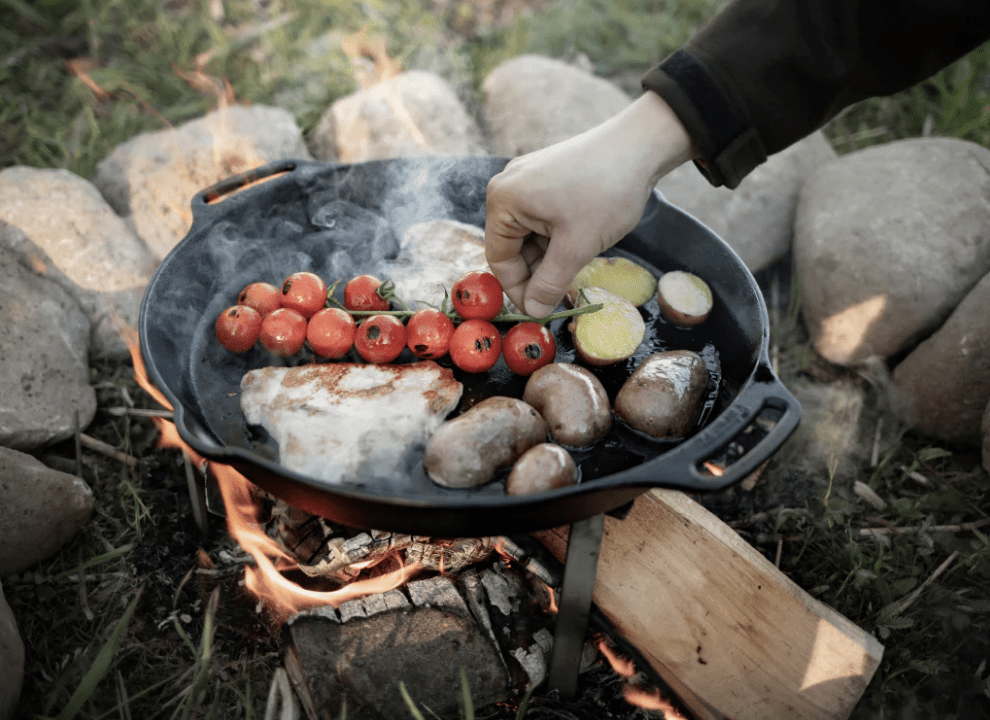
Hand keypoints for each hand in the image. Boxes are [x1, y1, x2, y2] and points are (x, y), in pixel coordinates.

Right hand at [485, 92, 695, 316]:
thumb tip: (533, 312)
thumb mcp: (576, 247)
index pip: (499, 259)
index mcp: (503, 200)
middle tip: (562, 293)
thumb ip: (549, 283)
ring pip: (530, 234)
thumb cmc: (605, 192)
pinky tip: (580, 243)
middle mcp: (507, 186)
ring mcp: (527, 179)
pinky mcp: (546, 177)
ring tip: (578, 262)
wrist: (640, 145)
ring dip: (549, 255)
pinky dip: (557, 237)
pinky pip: (542, 218)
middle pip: (512, 246)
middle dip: (536, 271)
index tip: (540, 310)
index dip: (518, 289)